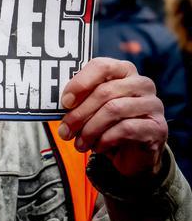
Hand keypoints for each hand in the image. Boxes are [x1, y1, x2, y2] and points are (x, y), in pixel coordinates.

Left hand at [58, 57, 167, 177]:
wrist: (133, 154)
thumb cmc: (108, 124)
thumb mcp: (92, 108)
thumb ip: (79, 100)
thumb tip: (61, 102)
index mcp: (123, 71)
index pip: (101, 66)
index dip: (80, 83)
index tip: (65, 102)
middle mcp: (142, 84)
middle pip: (105, 91)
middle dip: (79, 113)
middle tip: (65, 131)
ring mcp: (153, 105)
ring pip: (114, 110)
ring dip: (90, 129)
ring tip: (79, 143)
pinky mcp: (158, 127)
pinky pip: (126, 129)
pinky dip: (105, 139)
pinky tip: (97, 147)